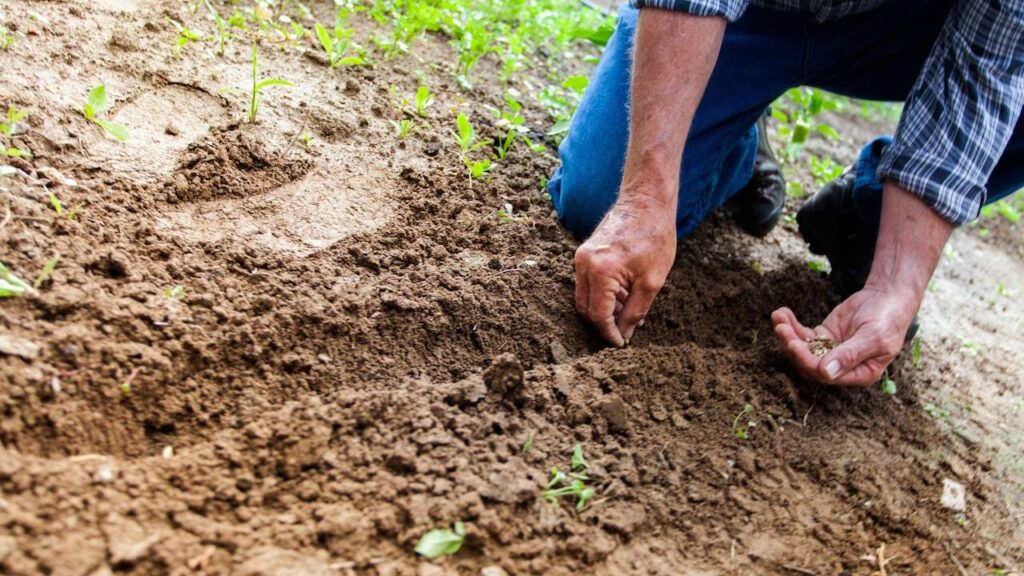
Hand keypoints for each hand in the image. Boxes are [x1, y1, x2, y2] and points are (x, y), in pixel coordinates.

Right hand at [574, 198, 676, 346]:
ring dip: (603, 309)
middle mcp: (584, 264)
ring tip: (629, 310)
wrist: (646, 202)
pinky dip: (602, 294)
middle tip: (624, 331)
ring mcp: (581, 257)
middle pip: (585, 308)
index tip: (621, 343)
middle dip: (603, 324)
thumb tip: (624, 333)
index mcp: (600, 272)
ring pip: (584, 297)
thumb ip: (635, 311)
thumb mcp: (652, 281)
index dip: (609, 333)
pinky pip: (587, 283)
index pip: (598, 315)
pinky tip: (623, 295)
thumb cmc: (654, 237)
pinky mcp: (584, 253)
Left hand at [771, 284, 919, 385]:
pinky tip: (782, 313)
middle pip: (809, 363)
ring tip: (778, 317)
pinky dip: (791, 325)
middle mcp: (842, 367)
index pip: (826, 375)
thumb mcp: (873, 337)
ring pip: (803, 349)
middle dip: (792, 346)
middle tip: (781, 328)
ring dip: (788, 334)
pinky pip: (803, 335)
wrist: (888, 297)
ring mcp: (830, 351)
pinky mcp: (824, 336)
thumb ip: (850, 355)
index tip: (794, 344)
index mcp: (859, 374)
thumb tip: (826, 373)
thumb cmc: (887, 319)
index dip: (807, 361)